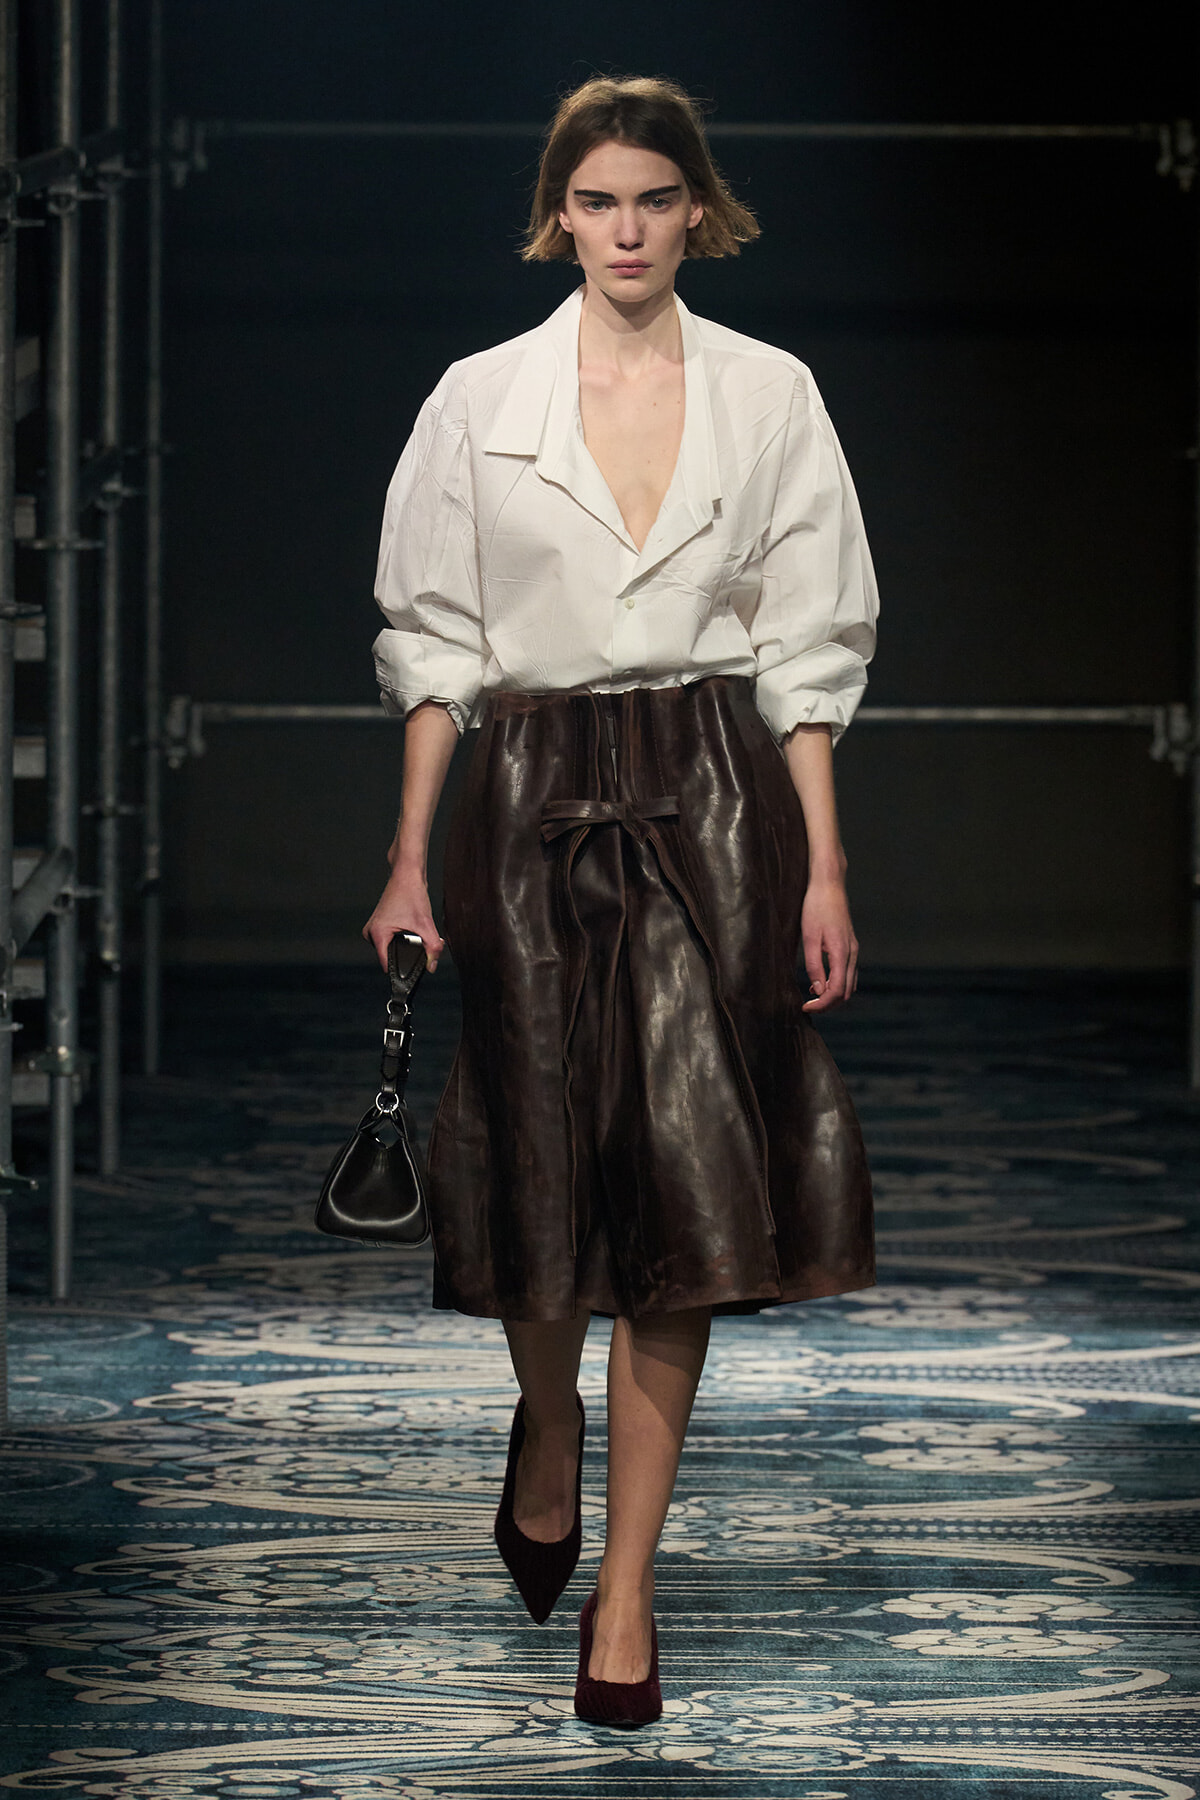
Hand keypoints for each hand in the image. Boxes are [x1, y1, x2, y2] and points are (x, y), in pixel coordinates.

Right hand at [362, 862, 444, 975]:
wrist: (407, 874)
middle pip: (391, 957)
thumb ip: (432, 948)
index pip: (387, 965)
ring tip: (416, 930)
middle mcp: (370, 933)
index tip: (415, 971)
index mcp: (377, 934)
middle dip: (409, 953)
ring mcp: (372, 930)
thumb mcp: (426, 924)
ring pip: (392, 949)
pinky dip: (402, 938)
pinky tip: (411, 928)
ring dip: (406, 945)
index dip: (403, 969)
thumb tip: (432, 967)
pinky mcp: (378, 926)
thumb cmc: (412, 895)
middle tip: (421, 938)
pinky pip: (390, 941)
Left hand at [800, 874, 857, 1011]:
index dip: (822, 1004)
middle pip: (845, 992)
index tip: (805, 1007)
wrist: (829, 885)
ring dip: (833, 996)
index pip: (836, 991)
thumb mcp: (810, 937)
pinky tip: (820, 982)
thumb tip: (818, 991)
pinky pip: (848, 974)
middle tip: (808, 1007)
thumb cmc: (816, 908)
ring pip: (849, 985)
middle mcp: (852, 954)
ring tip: (812, 998)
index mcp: (842, 954)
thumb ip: (814, 966)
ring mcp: (853, 950)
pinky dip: (837, 984)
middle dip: (828, 1004)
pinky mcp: (850, 946)